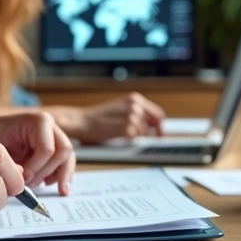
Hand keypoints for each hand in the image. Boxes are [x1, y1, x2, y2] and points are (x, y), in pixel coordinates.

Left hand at [0, 113, 73, 192]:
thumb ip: (6, 160)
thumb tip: (23, 175)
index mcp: (37, 121)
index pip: (48, 148)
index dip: (36, 167)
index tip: (21, 177)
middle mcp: (50, 126)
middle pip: (63, 152)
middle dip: (46, 171)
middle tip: (30, 183)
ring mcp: (55, 136)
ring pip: (68, 158)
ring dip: (57, 176)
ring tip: (42, 186)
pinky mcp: (55, 147)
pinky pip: (66, 163)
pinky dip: (60, 176)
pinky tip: (51, 185)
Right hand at [46, 93, 165, 143]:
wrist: (81, 121)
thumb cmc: (97, 119)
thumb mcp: (119, 110)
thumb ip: (135, 114)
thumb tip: (151, 128)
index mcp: (134, 99)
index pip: (157, 114)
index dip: (159, 126)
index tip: (159, 134)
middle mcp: (136, 105)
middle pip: (156, 123)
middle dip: (155, 133)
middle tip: (153, 141)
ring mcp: (132, 117)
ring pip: (146, 133)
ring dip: (138, 138)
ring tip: (124, 138)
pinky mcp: (128, 129)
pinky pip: (137, 139)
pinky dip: (131, 142)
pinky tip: (120, 140)